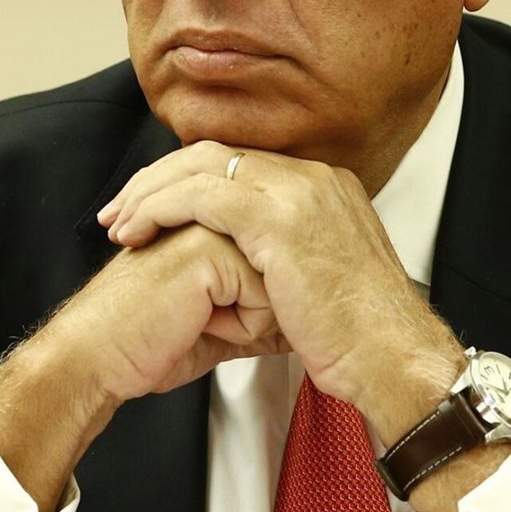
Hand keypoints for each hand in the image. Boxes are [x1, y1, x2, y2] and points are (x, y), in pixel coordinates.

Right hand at [0, 221, 282, 511]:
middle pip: (288, 269)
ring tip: (199, 319)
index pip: (282, 257)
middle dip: (259, 311)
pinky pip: (265, 294)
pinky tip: (197, 320)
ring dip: (249, 318)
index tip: (218, 317)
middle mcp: (217, 214)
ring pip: (282, 281)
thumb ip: (262, 307)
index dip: (263, 304)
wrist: (99, 359)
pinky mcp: (207, 246)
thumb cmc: (150, 341)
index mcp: (217, 220)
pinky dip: (240, 325)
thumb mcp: (221, 324)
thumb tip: (307, 318)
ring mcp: (212, 223)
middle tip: (203, 319)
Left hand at [98, 142, 464, 442]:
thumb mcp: (324, 279)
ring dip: (149, 193)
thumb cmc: (359, 337)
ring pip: (199, 166)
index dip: (187, 181)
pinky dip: (160, 208)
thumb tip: (249, 267)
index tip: (152, 207)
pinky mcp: (278, 218)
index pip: (239, 162)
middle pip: (214, 154)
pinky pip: (200, 195)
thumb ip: (288, 255)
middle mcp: (313, 177)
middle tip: (120, 211)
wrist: (392, 357)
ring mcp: (298, 191)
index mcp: (325, 185)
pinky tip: (137, 231)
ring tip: (118, 224)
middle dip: (158, 180)